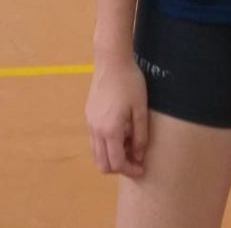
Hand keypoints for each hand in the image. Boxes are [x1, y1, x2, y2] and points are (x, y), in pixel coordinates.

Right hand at [85, 57, 148, 176]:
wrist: (111, 60)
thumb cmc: (130, 82)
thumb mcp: (140, 109)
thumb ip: (140, 135)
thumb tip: (139, 155)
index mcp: (109, 130)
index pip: (117, 163)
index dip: (130, 170)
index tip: (142, 168)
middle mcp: (96, 130)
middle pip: (102, 164)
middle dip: (119, 167)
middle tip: (135, 159)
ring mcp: (90, 122)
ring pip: (96, 153)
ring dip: (111, 156)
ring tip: (129, 144)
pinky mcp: (89, 115)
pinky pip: (95, 140)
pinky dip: (106, 145)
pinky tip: (121, 132)